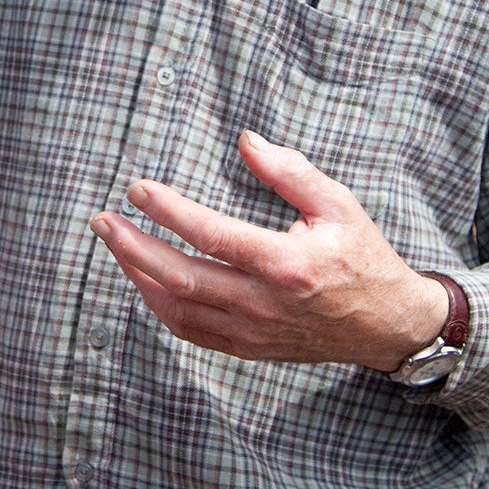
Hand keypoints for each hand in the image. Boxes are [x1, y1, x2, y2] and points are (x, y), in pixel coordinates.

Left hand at [89, 129, 448, 369]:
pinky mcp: (249, 347)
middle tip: (102, 221)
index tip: (138, 189)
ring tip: (116, 246)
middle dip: (132, 247)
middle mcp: (263, 302)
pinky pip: (191, 332)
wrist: (386, 324)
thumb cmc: (363, 258)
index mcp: (285, 263)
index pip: (211, 234)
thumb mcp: (339, 204)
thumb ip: (290, 171)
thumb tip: (246, 141)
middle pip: (180, 277)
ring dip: (138, 277)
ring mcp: (253, 331)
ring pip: (177, 309)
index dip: (168, 211)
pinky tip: (145, 281)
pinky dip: (161, 307)